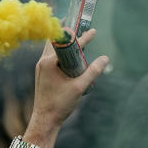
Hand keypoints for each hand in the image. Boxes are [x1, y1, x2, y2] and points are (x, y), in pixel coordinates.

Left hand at [22, 29, 108, 147]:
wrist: (44, 121)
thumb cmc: (59, 104)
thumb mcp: (80, 87)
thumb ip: (93, 71)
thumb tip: (105, 59)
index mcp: (49, 62)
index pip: (68, 44)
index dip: (83, 38)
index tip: (93, 31)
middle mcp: (42, 62)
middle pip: (56, 41)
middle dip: (69, 34)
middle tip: (80, 26)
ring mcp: (41, 68)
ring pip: (53, 49)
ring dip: (64, 43)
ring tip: (75, 38)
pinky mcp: (42, 74)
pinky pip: (51, 57)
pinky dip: (61, 52)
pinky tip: (69, 56)